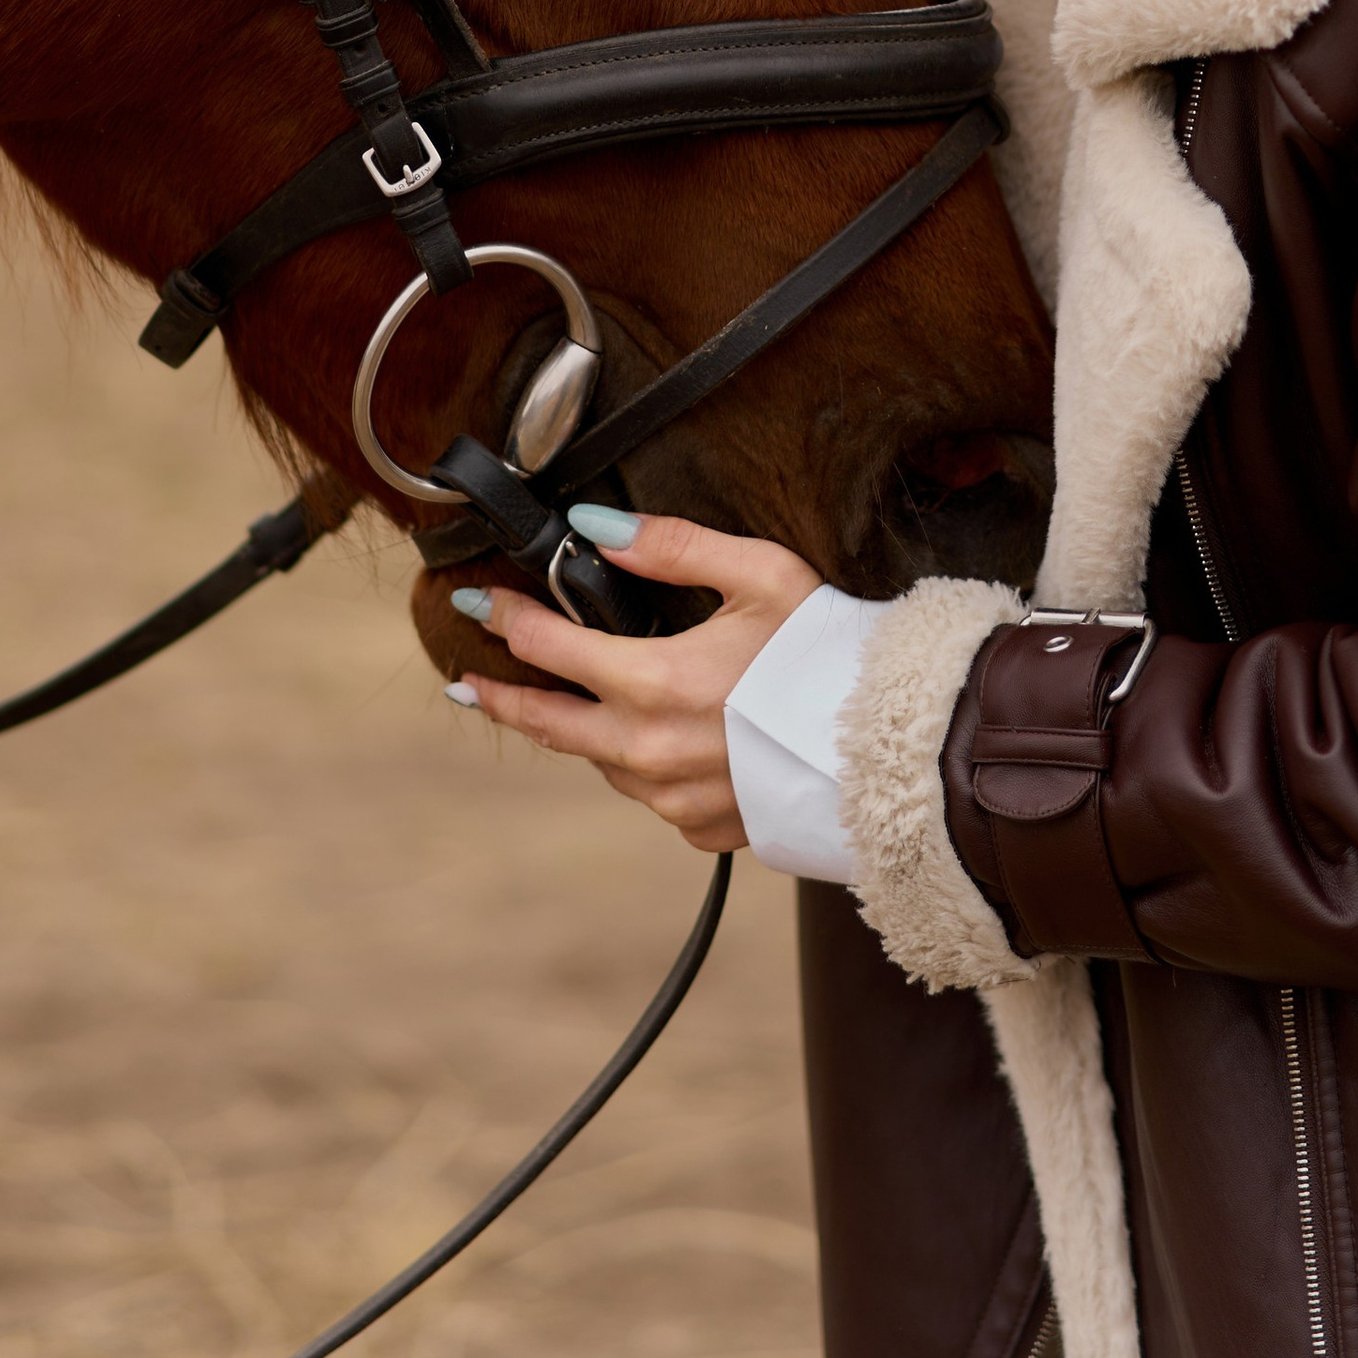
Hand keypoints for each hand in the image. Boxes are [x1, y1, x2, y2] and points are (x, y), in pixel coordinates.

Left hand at [445, 509, 819, 851]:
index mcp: (654, 683)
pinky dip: (639, 764)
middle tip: (466, 683)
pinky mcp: (700, 829)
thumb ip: (669, 547)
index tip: (479, 603)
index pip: (549, 648)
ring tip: (564, 703)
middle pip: (549, 723)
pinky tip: (655, 740)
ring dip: (579, 729)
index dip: (507, 619)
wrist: (891, 748)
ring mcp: (672, 799)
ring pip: (599, 761)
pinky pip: (647, 794)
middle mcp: (649, 752)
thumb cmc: (829, 655)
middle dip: (503, 696)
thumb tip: (593, 528)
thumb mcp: (758, 574)